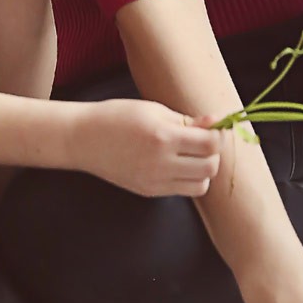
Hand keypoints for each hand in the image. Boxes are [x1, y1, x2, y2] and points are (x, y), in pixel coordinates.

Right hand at [73, 99, 221, 196]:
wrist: (85, 139)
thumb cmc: (118, 116)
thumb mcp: (154, 110)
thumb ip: (187, 120)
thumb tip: (215, 122)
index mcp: (163, 136)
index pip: (210, 144)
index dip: (218, 135)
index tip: (214, 127)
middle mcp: (161, 163)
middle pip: (210, 167)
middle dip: (213, 154)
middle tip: (204, 141)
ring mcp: (155, 181)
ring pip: (201, 185)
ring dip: (203, 170)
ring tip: (191, 155)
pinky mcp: (149, 192)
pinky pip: (182, 190)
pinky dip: (187, 179)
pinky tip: (176, 164)